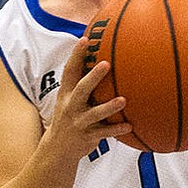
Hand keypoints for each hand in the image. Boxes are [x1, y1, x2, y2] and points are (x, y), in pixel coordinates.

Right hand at [45, 39, 130, 159]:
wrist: (57, 148)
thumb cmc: (69, 117)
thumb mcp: (69, 98)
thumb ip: (82, 82)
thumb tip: (102, 59)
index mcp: (66, 93)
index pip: (70, 71)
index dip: (76, 55)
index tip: (85, 39)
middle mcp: (71, 106)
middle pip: (82, 89)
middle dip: (93, 77)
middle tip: (106, 64)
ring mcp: (79, 121)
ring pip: (95, 113)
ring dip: (109, 107)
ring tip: (123, 100)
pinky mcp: (87, 136)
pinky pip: (104, 133)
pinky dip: (116, 130)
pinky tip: (129, 126)